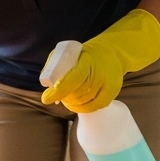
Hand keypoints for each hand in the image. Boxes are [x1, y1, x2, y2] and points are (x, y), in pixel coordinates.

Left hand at [41, 9, 159, 112]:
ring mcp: (107, 86)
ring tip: (66, 96)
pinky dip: (81, 108)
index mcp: (88, 62)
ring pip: (82, 103)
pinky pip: (92, 108)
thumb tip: (47, 86)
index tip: (46, 99)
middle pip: (75, 94)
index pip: (72, 81)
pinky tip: (75, 103)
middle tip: (56, 94)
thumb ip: (56, 66)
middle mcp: (100, 75)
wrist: (113, 52)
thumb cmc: (86, 54)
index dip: (58, 92)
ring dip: (70, 102)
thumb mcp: (70, 52)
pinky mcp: (111, 94)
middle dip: (62, 96)